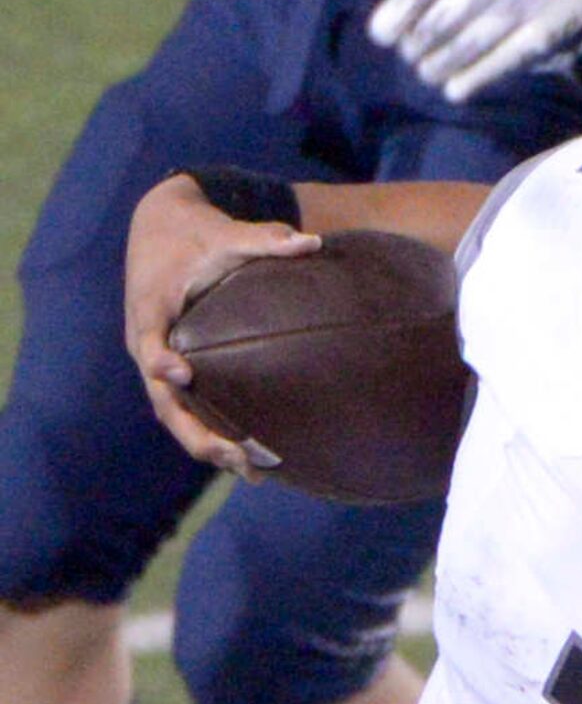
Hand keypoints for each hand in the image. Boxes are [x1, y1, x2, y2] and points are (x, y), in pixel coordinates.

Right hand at [123, 175, 317, 476]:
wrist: (160, 229)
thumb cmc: (196, 235)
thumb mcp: (224, 234)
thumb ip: (264, 240)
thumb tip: (312, 241)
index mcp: (151, 312)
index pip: (148, 343)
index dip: (160, 361)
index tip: (179, 373)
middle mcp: (149, 345)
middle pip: (164, 401)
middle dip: (198, 433)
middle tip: (240, 457)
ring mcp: (159, 362)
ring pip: (177, 415)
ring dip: (211, 446)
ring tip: (256, 474)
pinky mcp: (174, 371)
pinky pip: (190, 410)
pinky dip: (216, 435)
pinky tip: (256, 461)